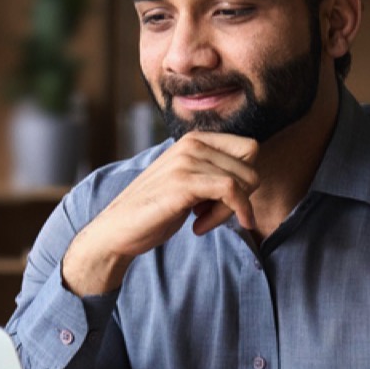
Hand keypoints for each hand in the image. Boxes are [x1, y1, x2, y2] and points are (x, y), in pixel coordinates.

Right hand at [61, 133, 258, 295]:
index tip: (223, 201)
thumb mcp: (188, 182)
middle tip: (212, 215)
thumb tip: (252, 177)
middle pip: (251, 166)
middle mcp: (192, 143)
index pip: (249, 149)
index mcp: (194, 139)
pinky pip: (232, 192)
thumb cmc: (154, 209)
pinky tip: (200, 228)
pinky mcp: (184, 182)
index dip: (245, 179)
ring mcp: (187, 161)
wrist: (117, 228)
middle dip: (241, 197)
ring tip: (201, 221)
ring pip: (243, 181)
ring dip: (229, 211)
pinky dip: (230, 214)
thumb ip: (213, 172)